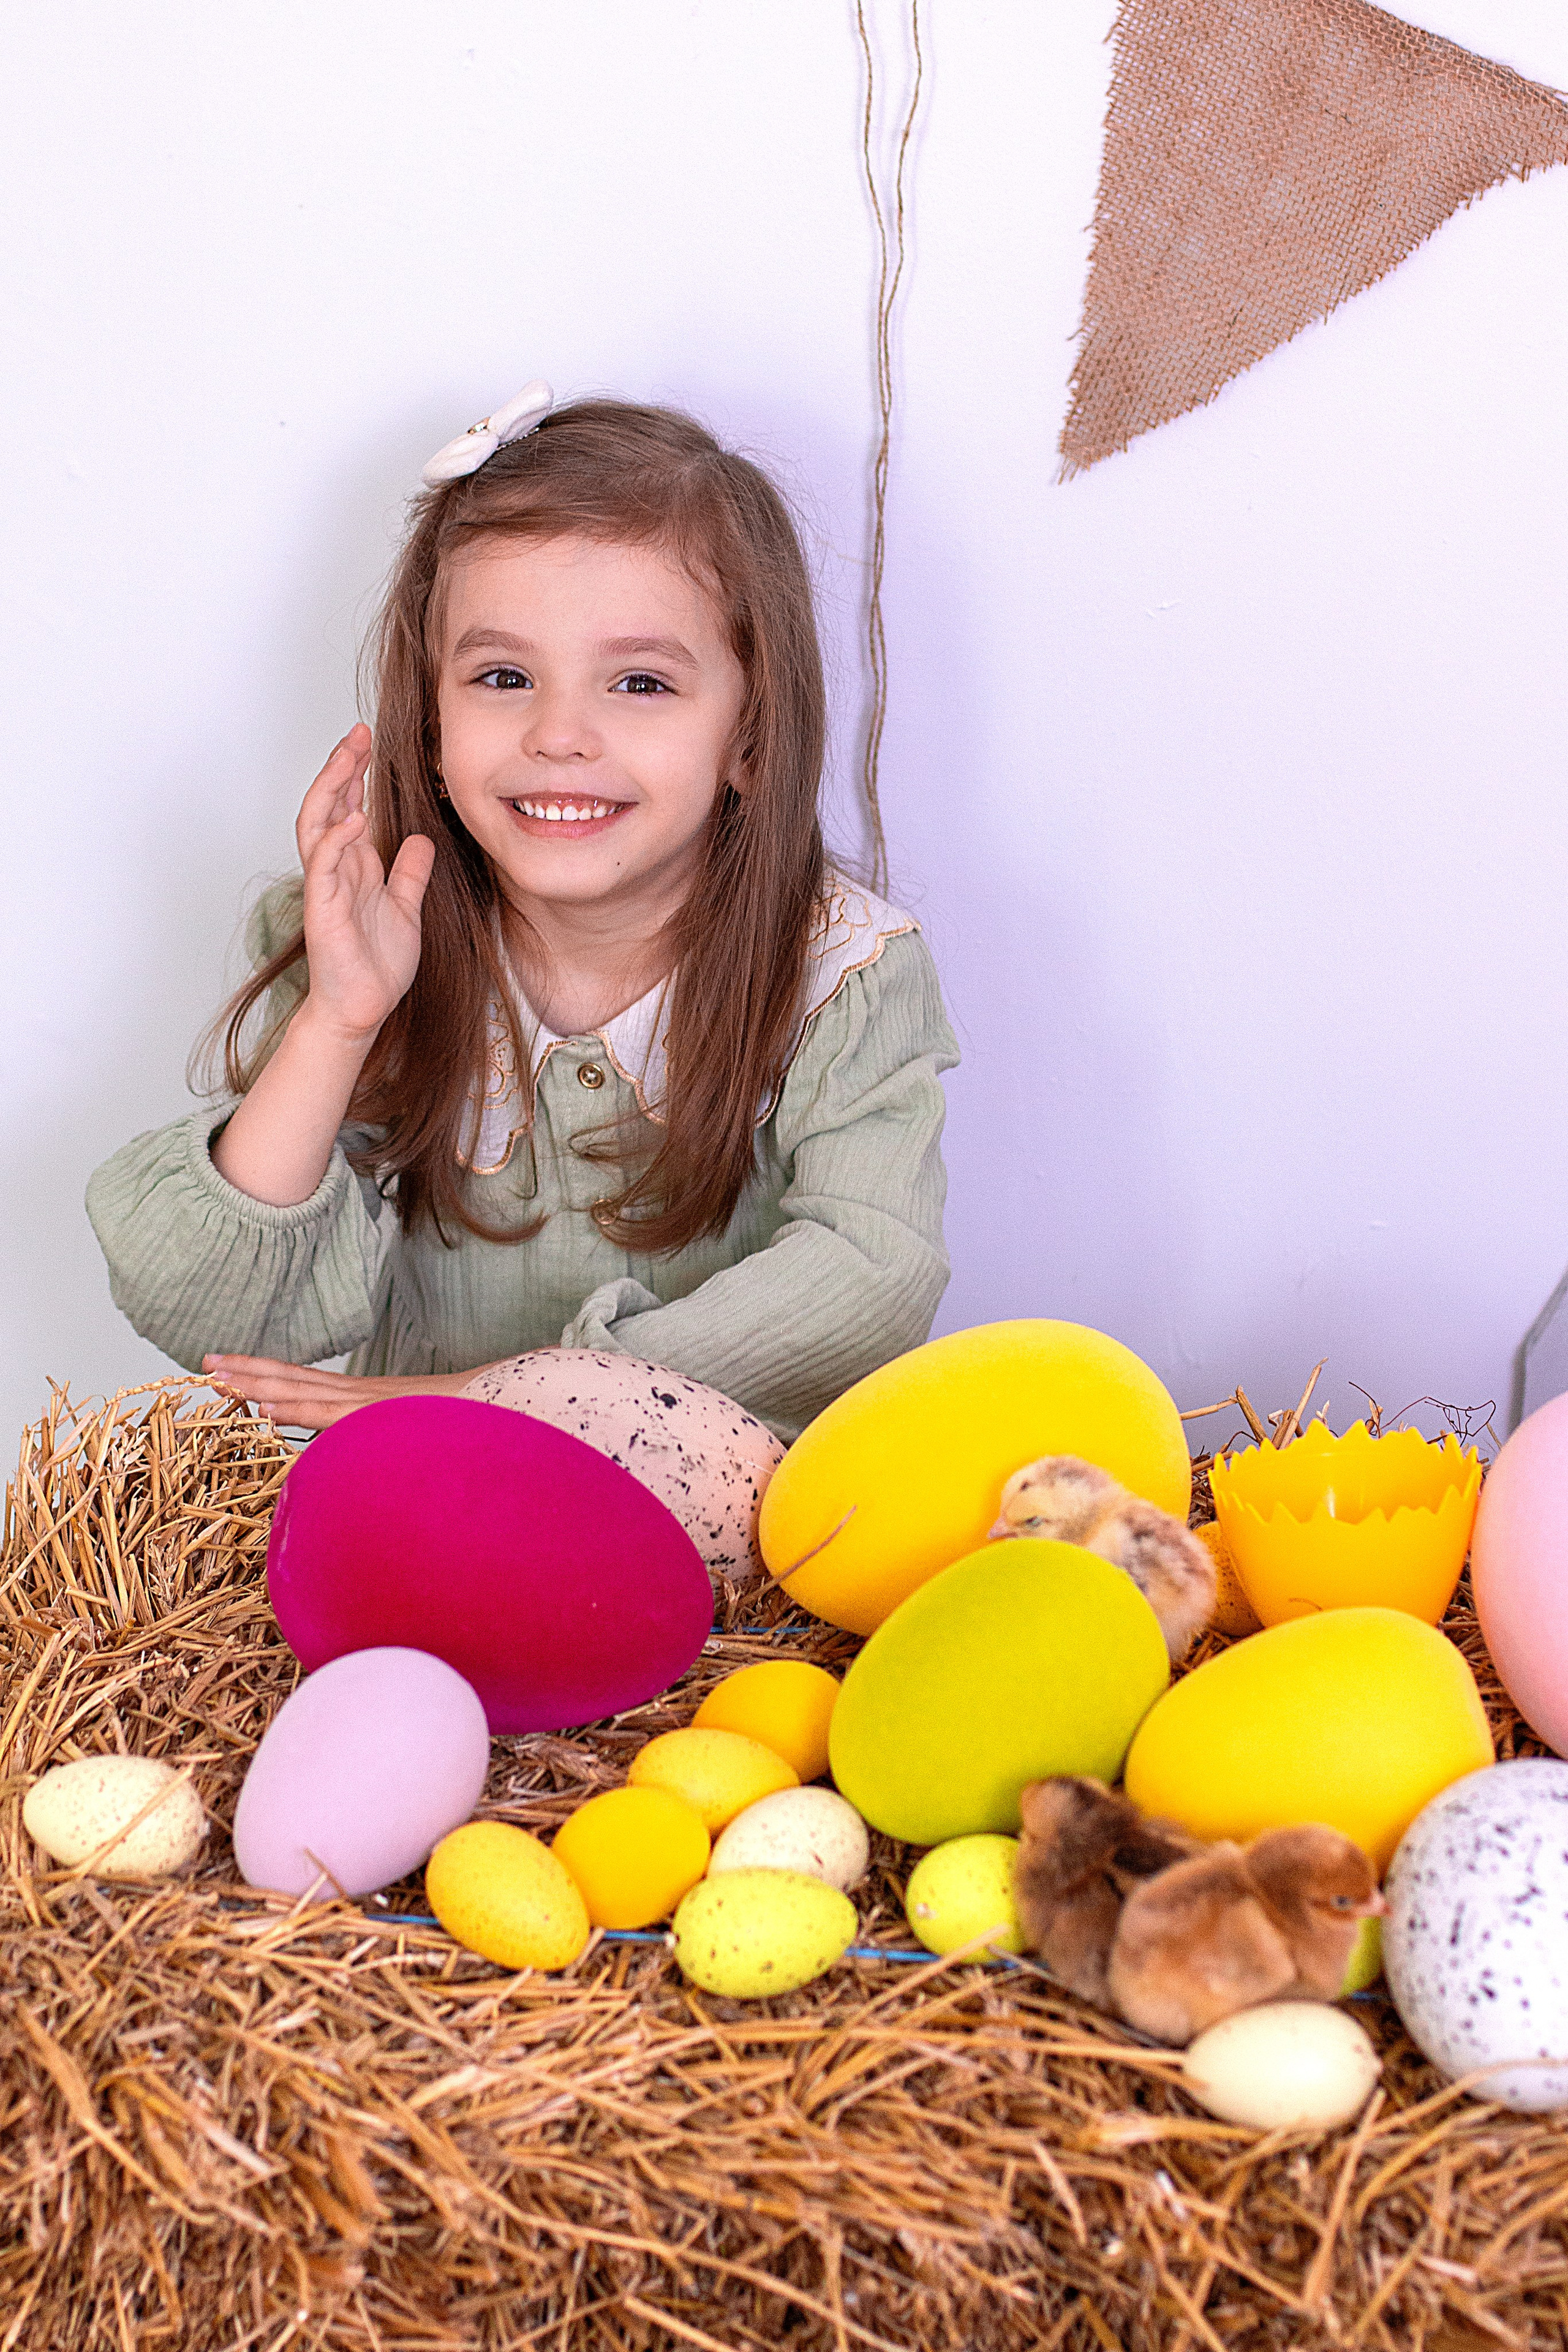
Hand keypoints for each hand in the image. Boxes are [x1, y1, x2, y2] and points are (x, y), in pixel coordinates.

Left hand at [204, 1354, 487, 1430]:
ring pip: (302, 1390)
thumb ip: (392, 1440)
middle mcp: (363, 1394)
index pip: (308, 1383)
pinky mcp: (379, 1415)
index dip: (269, 1374)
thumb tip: (373, 1454)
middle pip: (295, 1378)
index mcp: (367, 1397)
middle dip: (249, 1371)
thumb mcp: (419, 1434)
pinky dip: (294, 1407)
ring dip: (257, 1383)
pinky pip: (328, 1412)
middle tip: (207, 1363)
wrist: (510, 1401)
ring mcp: (370, 1403)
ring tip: (218, 1377)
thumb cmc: (469, 1423)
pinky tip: (263, 1406)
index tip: (232, 1370)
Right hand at [296, 723, 436, 1043]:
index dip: (355, 774)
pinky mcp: (322, 909)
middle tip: (357, 733)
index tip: (369, 741)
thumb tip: (419, 840)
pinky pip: (324, 867)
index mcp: (354, 866)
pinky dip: (337, 841)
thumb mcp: (405, 908)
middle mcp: (336, 870)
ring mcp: (326, 887)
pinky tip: (353, 819)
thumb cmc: (377, 965)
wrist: (362, 1009)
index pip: (348, 807)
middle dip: (341, 767)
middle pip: (329, 805)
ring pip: (318, 826)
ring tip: (348, 757)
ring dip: (332, 790)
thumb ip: (409, 873)